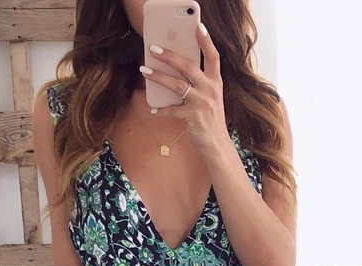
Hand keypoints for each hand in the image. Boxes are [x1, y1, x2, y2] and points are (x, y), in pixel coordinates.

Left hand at [141, 23, 227, 152]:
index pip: (213, 56)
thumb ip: (199, 83)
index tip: (198, 27)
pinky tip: (152, 109)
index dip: (206, 41)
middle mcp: (210, 88)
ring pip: (177, 85)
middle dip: (169, 56)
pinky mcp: (193, 117)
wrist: (216, 142)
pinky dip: (161, 110)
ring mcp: (202, 102)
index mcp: (215, 81)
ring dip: (158, 77)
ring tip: (144, 71)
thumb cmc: (209, 118)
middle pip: (188, 66)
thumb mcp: (210, 96)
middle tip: (154, 49)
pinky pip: (173, 110)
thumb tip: (177, 72)